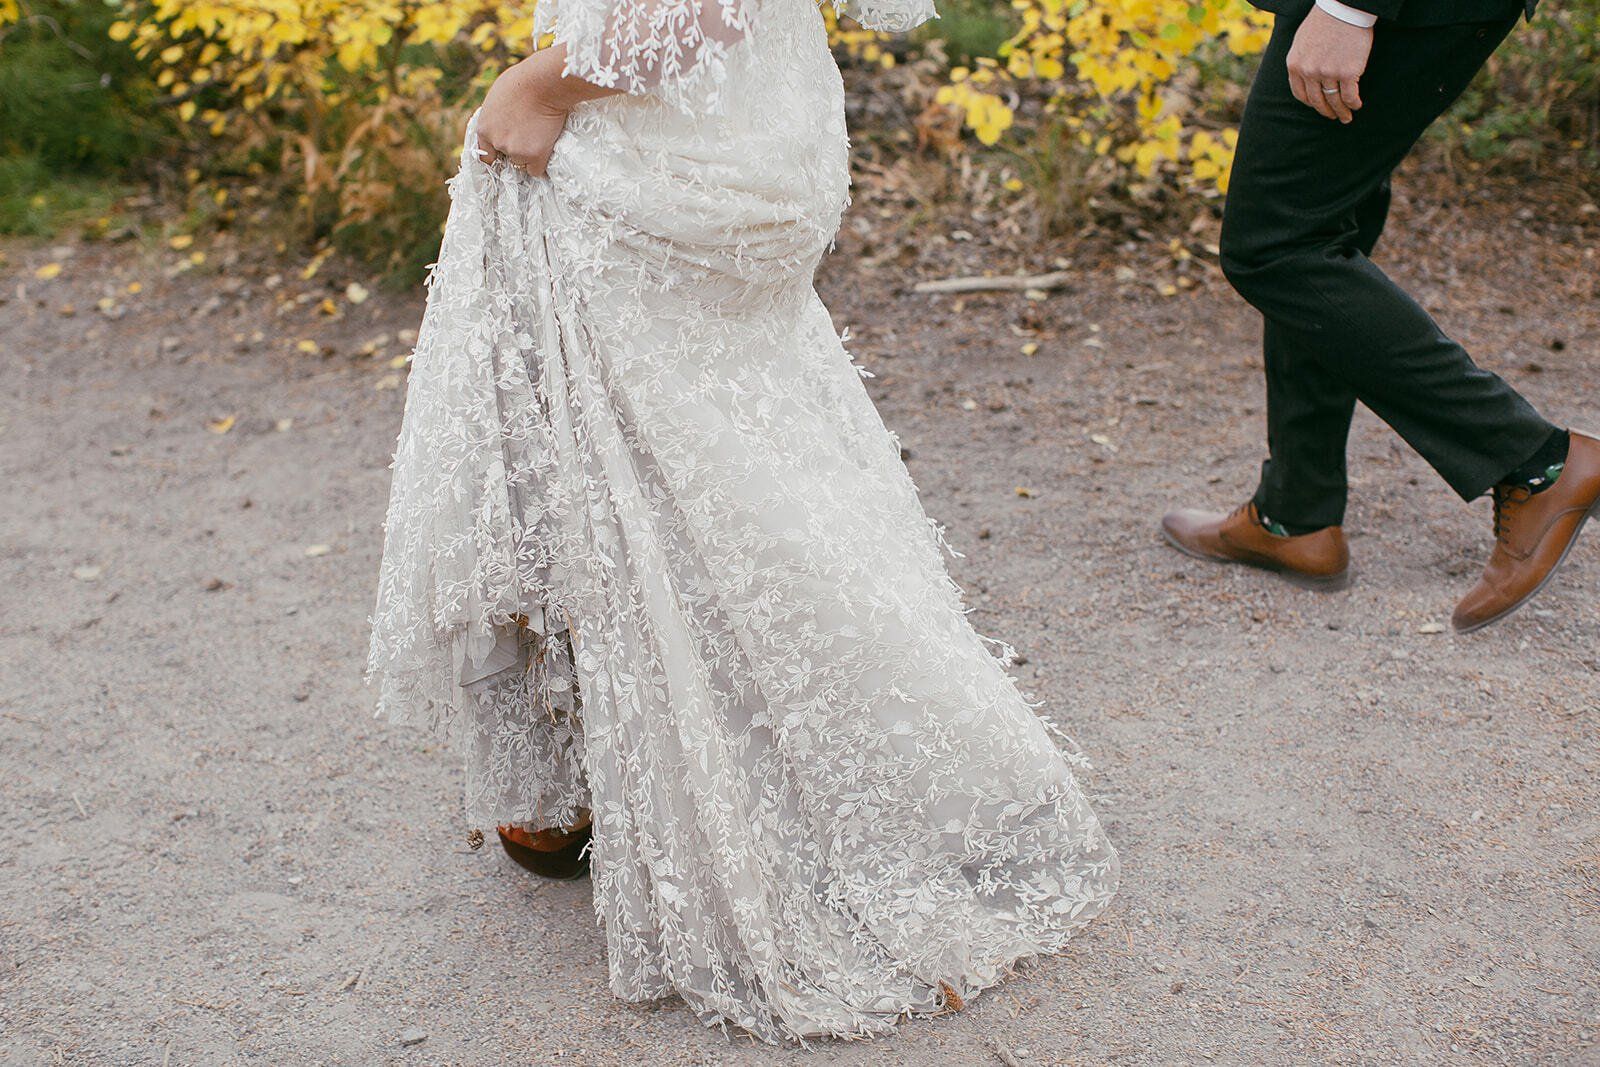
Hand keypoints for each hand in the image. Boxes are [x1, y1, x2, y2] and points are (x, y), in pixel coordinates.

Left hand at [475, 55, 572, 176]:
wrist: (543, 83)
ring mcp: (515, 151)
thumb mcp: (498, 97)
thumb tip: (503, 123)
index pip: (486, 154)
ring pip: (523, 162)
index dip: (498, 152)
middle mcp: (497, 143)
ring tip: (540, 133)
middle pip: (507, 157)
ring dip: (530, 153)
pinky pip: (537, 170)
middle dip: (516, 148)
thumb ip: (497, 116)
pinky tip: (547, 147)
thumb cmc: (523, 81)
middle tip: (529, 132)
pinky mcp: (535, 156)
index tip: (506, 151)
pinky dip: (542, 162)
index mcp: (484, 128)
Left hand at [1286, 6, 1372, 123]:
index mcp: (1295, 65)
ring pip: (1334, 100)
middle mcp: (1309, 72)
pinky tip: (1356, 105)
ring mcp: (1328, 73)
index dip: (1311, 103)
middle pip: (1317, 101)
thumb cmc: (1323, 21)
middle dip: (1326, 111)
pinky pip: (1349, 95)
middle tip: (1332, 117)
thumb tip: (1303, 75)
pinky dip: (1353, 103)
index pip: (1301, 94)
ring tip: (1346, 117)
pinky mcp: (1348, 72)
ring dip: (1341, 112)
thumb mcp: (1301, 41)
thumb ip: (1301, 60)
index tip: (1318, 106)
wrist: (1343, 8)